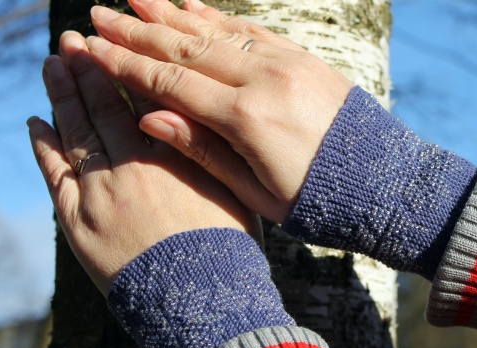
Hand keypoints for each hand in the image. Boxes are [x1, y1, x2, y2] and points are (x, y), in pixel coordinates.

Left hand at [29, 31, 258, 295]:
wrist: (202, 301)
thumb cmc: (228, 251)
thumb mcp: (237, 194)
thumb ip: (212, 155)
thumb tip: (198, 123)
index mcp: (175, 155)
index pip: (142, 101)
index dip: (125, 71)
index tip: (113, 48)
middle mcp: (134, 164)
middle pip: (103, 108)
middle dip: (87, 71)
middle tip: (72, 43)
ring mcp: (101, 191)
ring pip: (75, 132)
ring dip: (62, 95)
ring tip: (53, 65)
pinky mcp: (79, 221)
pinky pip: (56, 173)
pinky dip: (44, 144)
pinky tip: (36, 122)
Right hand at [85, 0, 353, 222]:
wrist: (384, 183)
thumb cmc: (318, 200)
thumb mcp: (256, 192)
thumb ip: (203, 150)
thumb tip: (149, 116)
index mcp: (247, 118)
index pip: (171, 83)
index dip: (126, 65)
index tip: (92, 49)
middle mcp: (265, 79)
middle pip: (187, 48)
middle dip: (138, 31)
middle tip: (98, 13)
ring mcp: (287, 63)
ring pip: (217, 32)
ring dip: (172, 15)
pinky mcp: (304, 59)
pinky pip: (252, 30)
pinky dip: (218, 18)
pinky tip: (193, 7)